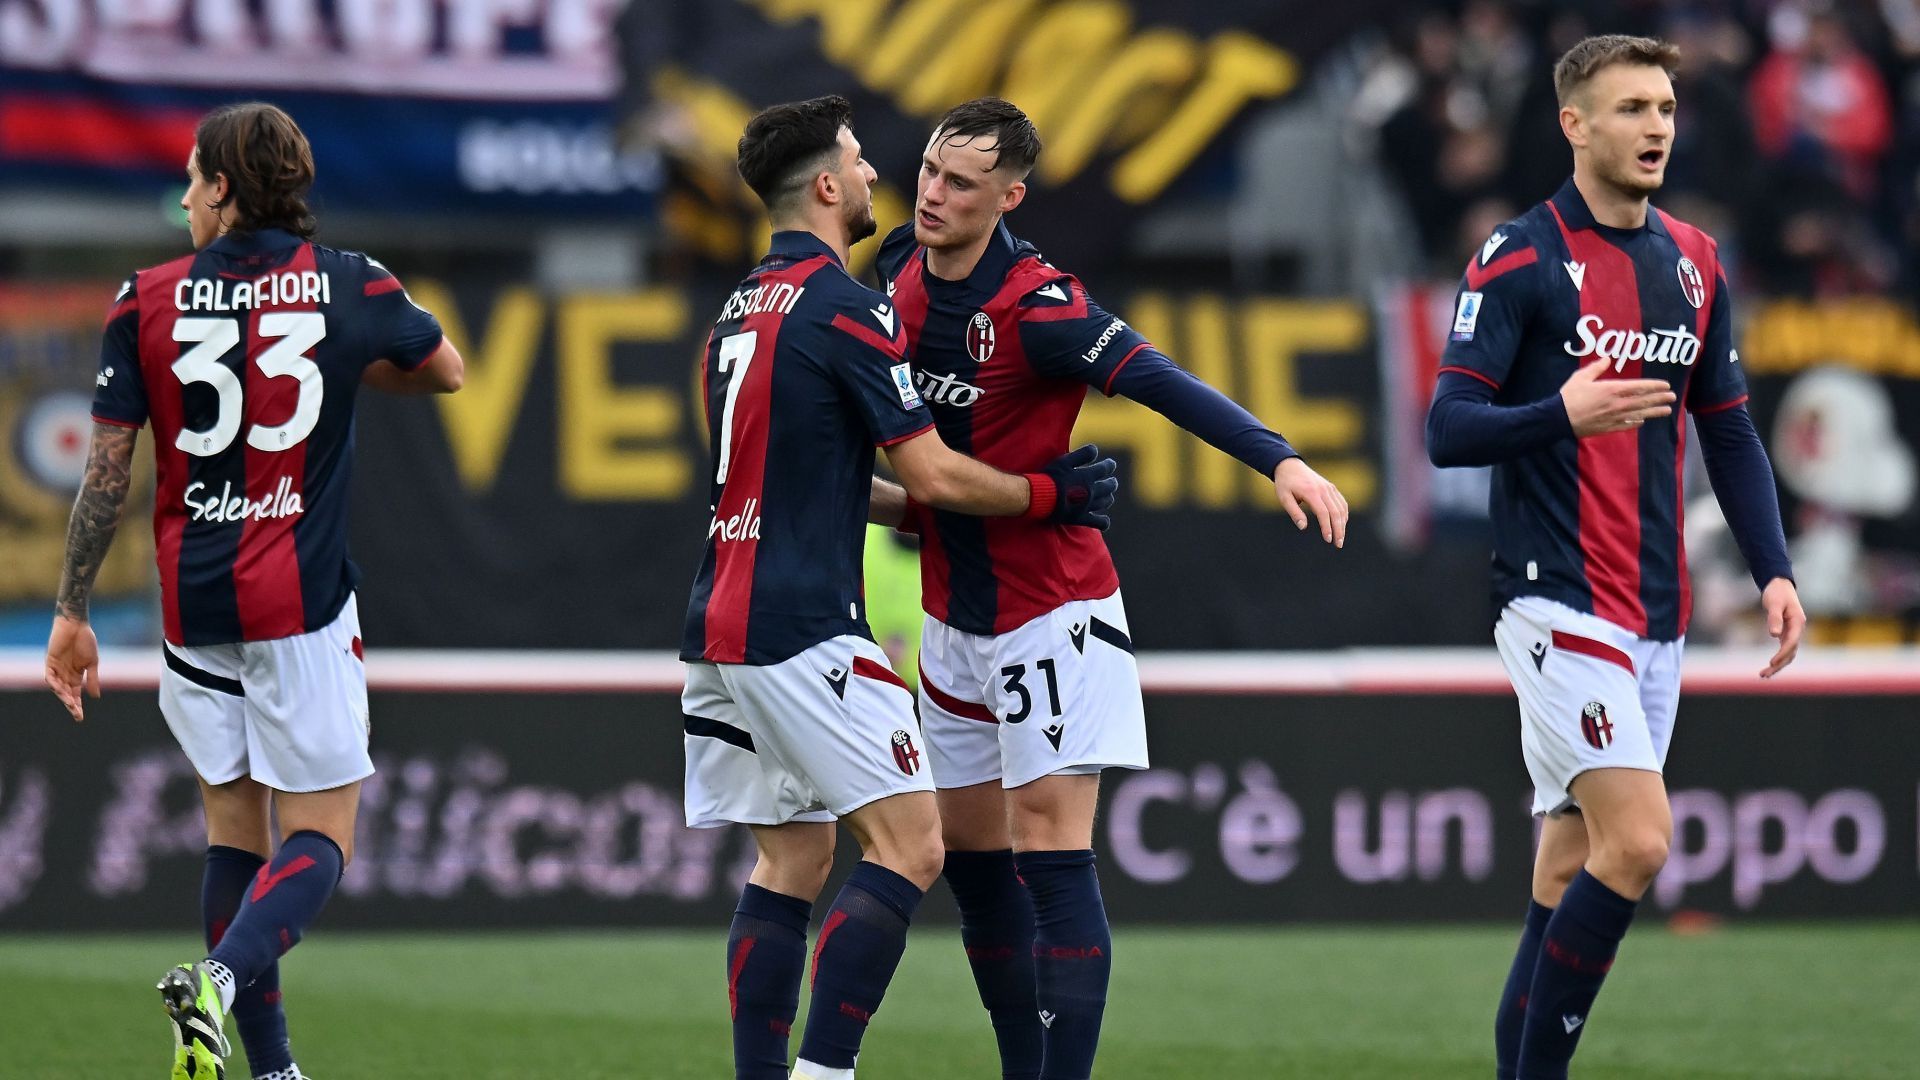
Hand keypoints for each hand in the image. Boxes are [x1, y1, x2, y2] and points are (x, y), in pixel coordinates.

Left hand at [45, 614, 101, 721]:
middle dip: (71, 705)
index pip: (75, 695)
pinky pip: (50, 676)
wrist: (76, 625)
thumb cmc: (86, 641)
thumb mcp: (92, 663)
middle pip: (66, 694)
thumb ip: (93, 679)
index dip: (77, 706)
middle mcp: (65, 674)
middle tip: (76, 714)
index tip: (80, 718)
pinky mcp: (50, 662)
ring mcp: (56, 669)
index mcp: (76, 675)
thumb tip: (96, 697)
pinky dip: (54, 684)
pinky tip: (61, 690)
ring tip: (70, 703)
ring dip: (63, 696)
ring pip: (58, 688)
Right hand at [1036, 444, 1119, 529]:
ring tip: (1108, 496)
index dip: (1109, 465)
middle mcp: (1091, 492)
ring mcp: (1087, 506)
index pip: (1105, 469)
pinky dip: (1103, 522)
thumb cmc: (1050, 477)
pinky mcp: (1080, 518)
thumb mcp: (1064, 460)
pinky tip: (1104, 521)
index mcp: (1087, 476)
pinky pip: (1098, 523)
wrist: (1039, 498)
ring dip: (1108, 498)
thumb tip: (1096, 450)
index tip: (1111, 464)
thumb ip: (1081, 454)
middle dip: (1111, 483)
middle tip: (1112, 481)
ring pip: (1105, 502)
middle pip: (1108, 487)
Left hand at [1274, 457, 1347, 547]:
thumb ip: (1294, 512)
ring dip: (1343, 524)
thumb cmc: (1285, 483)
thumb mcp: (1284, 498)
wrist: (1290, 465)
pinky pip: (1341, 502)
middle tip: (1338, 544)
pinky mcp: (1331, 487)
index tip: (1328, 539)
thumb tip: (1303, 527)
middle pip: (1336, 512)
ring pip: (1341, 508)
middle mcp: (1324, 489)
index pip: (1323, 513)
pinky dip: (1344, 514)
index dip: (1327, 527)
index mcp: (1311, 492)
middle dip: (1339, 529)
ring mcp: (1329, 487)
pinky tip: (1342, 524)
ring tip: (1340, 538)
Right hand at [1560, 360, 1674, 436]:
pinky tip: (1643, 420)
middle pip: (1644, 401)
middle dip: (1660, 398)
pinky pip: (1627, 424)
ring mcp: (1614, 417)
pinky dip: (1636, 422)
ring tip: (1667, 410)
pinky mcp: (1608, 427)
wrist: (1558, 419)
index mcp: (1612, 389)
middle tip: (1673, 397)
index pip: (1639, 387)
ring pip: (1640, 414)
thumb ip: (1596, 368)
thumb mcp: (1581, 377)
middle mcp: (1617, 404)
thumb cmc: (1569, 396)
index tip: (1665, 385)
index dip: (1654, 386)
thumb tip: (1607, 358)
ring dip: (1655, 411)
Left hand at [1759, 577, 1803, 678]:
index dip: (1782, 654)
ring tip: (1763, 675)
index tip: (1771, 663)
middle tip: (1763, 675)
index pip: (1791, 642)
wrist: (1779, 585)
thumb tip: (1773, 635)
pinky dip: (1778, 658)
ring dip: (1778, 665)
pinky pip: (1785, 649)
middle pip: (1791, 652)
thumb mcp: (1774, 603)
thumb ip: (1774, 618)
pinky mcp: (1787, 633)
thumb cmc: (1777, 592)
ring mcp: (1793, 632)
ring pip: (1789, 653)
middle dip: (1779, 665)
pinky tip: (1770, 666)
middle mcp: (1798, 629)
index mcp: (1798, 622)